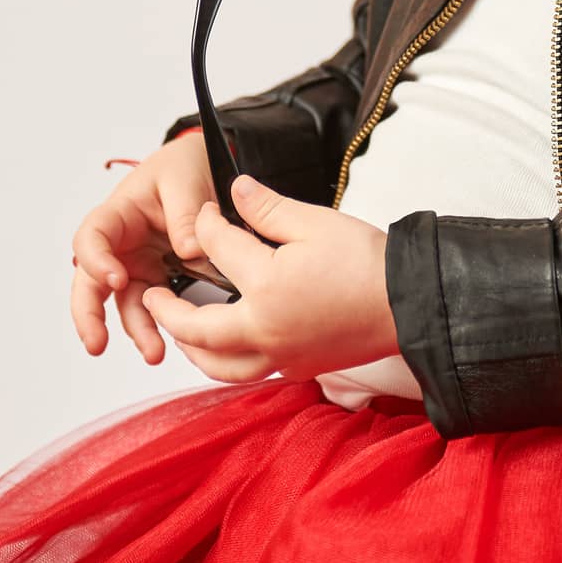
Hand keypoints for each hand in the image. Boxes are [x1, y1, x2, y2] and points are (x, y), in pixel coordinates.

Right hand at [71, 128, 217, 363]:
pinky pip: (154, 307)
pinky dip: (160, 326)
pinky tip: (172, 342)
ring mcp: (137, 265)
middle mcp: (120, 245)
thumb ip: (186, 214)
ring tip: (154, 354)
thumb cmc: (184, 166)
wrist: (204, 167)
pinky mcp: (159, 279)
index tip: (117, 278)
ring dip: (136, 330)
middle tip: (97, 343)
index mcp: (118, 214)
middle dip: (90, 315)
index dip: (96, 261)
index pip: (91, 239)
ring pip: (126, 303)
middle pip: (92, 283)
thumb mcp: (185, 179)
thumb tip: (189, 252)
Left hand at [138, 175, 399, 383]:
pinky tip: (227, 341)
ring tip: (181, 327)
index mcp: (265, 288)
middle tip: (153, 294)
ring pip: (218, 365)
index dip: (208, 223)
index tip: (209, 211)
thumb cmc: (366, 262)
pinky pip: (248, 371)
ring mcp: (280, 356)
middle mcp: (264, 331)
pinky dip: (226, 359)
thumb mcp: (314, 222)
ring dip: (192, 346)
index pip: (218, 250)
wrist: (408, 303)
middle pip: (197, 328)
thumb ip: (266, 207)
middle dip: (168, 310)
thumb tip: (235, 191)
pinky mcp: (298, 368)